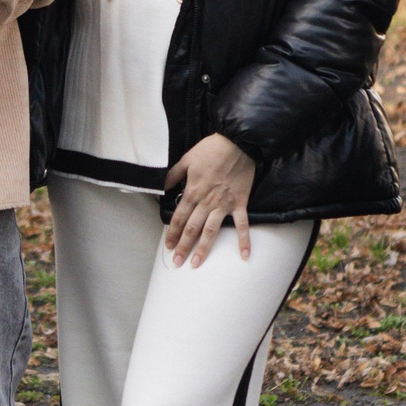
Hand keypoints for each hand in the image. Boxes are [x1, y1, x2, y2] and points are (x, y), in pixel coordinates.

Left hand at [163, 134, 257, 266]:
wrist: (238, 143)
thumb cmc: (211, 149)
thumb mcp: (186, 159)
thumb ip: (172, 176)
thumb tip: (160, 187)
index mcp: (192, 192)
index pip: (178, 218)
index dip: (172, 233)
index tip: (168, 246)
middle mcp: (206, 202)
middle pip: (191, 229)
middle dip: (183, 246)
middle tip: (177, 262)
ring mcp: (223, 204)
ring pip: (211, 231)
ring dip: (203, 248)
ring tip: (196, 263)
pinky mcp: (239, 203)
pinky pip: (242, 225)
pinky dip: (244, 240)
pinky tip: (244, 256)